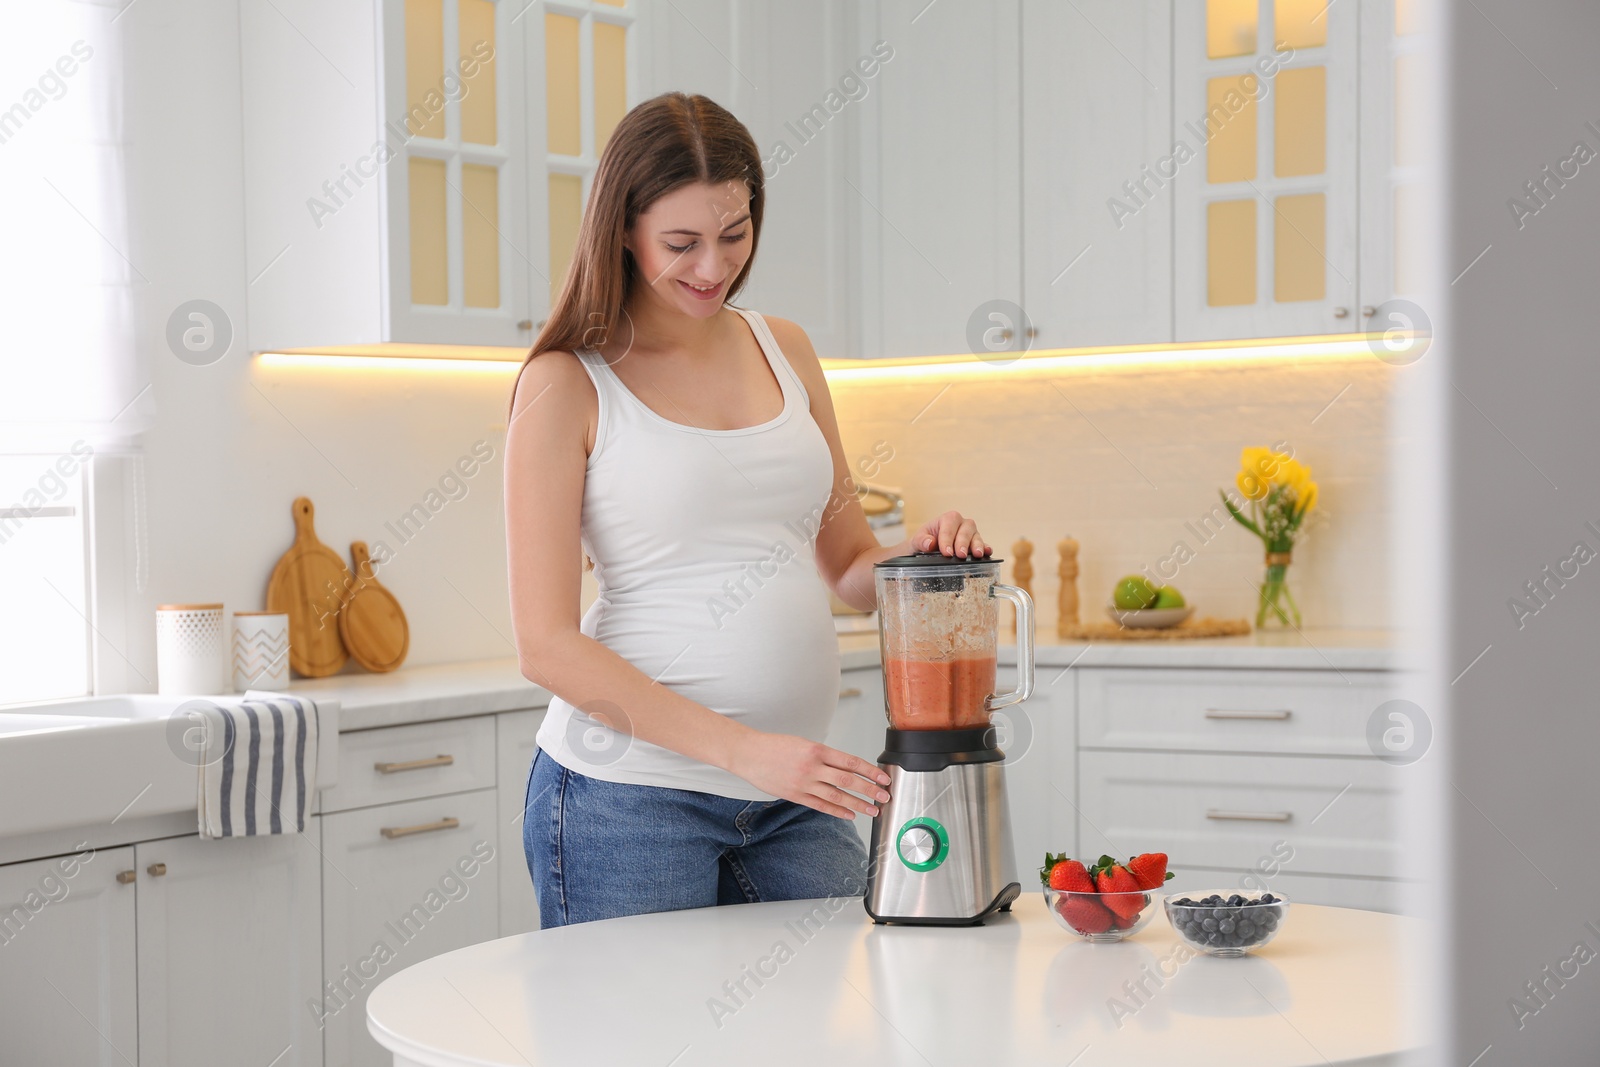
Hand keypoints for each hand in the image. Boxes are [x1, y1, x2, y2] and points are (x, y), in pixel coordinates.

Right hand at [730, 732, 891, 819]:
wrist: (748, 754)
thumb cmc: (775, 746)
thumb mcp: (803, 743)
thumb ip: (823, 756)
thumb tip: (845, 768)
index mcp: (817, 749)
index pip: (850, 762)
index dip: (870, 771)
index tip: (883, 777)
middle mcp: (812, 767)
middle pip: (848, 780)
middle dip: (869, 789)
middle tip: (884, 796)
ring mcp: (803, 783)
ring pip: (837, 796)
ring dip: (857, 804)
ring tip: (872, 810)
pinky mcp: (795, 795)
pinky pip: (820, 806)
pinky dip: (837, 812)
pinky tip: (850, 815)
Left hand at [914, 510, 991, 558]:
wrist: (928, 549)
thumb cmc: (925, 541)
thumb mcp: (917, 540)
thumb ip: (921, 540)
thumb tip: (929, 543)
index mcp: (947, 519)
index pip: (949, 527)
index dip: (948, 540)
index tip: (946, 553)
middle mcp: (961, 524)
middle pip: (966, 529)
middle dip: (963, 542)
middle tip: (961, 555)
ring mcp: (971, 534)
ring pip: (976, 536)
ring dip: (977, 545)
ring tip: (977, 555)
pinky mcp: (976, 544)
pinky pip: (984, 544)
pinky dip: (986, 548)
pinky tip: (987, 553)